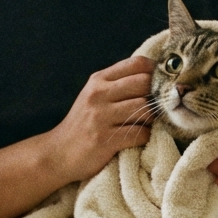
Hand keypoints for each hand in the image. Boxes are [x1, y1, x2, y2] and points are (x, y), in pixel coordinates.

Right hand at [47, 56, 155, 181]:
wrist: (58, 153)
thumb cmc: (83, 124)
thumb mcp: (94, 96)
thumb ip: (117, 84)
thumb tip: (152, 77)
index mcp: (99, 80)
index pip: (137, 63)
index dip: (155, 72)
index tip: (159, 85)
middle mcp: (99, 94)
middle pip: (144, 83)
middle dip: (155, 96)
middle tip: (155, 108)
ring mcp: (101, 117)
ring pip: (145, 109)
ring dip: (151, 119)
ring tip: (144, 124)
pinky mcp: (105, 139)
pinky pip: (141, 133)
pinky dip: (145, 137)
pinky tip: (137, 138)